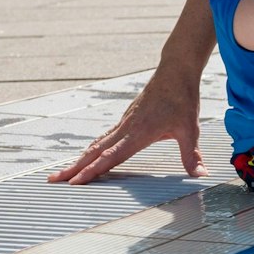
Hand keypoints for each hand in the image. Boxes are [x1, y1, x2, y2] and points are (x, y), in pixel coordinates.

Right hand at [49, 69, 205, 183]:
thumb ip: (191, 155)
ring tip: (63, 172)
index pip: (111, 156)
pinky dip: (91, 149)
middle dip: (73, 168)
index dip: (93, 170)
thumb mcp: (190, 129)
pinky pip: (103, 137)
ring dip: (79, 159)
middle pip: (94, 152)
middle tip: (52, 180)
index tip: (75, 182)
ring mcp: (123, 123)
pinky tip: (87, 155)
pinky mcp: (125, 119)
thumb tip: (200, 174)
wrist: (175, 72)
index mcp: (138, 133)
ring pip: (96, 144)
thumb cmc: (182, 100)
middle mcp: (125, 129)